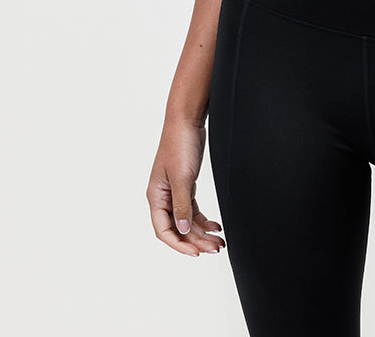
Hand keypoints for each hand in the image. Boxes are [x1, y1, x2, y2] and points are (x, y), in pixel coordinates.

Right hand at [146, 119, 224, 256]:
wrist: (187, 121)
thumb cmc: (179, 145)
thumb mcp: (182, 177)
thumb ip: (181, 205)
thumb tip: (181, 231)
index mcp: (155, 196)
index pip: (164, 230)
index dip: (179, 244)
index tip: (196, 253)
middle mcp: (163, 197)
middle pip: (178, 228)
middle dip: (196, 240)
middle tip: (215, 248)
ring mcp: (175, 191)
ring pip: (187, 220)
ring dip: (202, 232)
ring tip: (219, 241)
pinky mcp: (186, 184)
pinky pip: (193, 209)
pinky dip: (203, 219)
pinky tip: (215, 226)